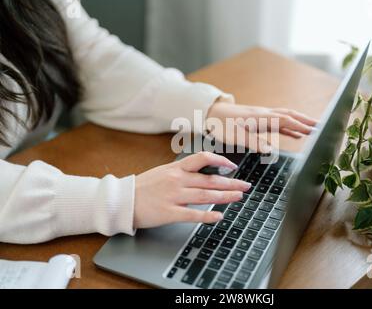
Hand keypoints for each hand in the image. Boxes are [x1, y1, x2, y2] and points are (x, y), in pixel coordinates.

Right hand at [134, 152, 250, 227]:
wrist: (122, 200)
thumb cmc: (143, 187)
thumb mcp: (163, 172)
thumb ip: (182, 172)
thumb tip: (202, 172)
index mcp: (176, 168)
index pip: (203, 159)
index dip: (221, 161)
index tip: (232, 167)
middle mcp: (177, 180)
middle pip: (210, 180)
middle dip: (231, 183)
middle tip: (245, 186)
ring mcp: (174, 196)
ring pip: (206, 195)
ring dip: (225, 197)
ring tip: (238, 197)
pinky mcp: (169, 213)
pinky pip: (193, 215)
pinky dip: (208, 216)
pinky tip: (219, 217)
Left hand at [206, 102, 316, 151]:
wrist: (210, 113)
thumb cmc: (221, 125)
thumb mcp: (235, 136)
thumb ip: (253, 142)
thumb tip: (270, 150)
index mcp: (261, 117)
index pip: (286, 120)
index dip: (301, 125)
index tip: (315, 130)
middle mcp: (264, 114)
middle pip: (290, 115)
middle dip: (306, 120)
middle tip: (323, 126)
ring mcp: (262, 116)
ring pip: (286, 117)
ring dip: (300, 122)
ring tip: (314, 130)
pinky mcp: (259, 120)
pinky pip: (279, 123)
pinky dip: (289, 128)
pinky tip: (295, 135)